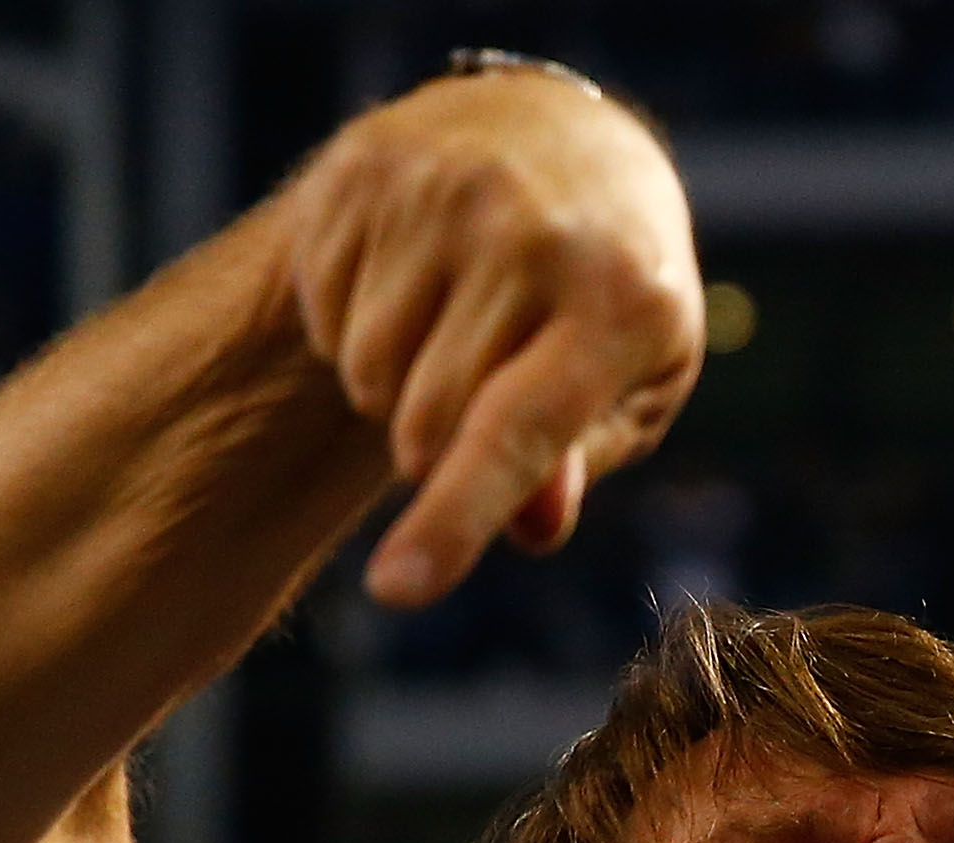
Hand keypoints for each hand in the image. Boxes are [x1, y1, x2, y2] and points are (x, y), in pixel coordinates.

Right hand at [284, 71, 706, 606]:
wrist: (565, 141)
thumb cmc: (611, 295)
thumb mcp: (629, 384)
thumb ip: (573, 463)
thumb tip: (529, 528)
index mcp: (623, 303)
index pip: (518, 435)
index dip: (454, 520)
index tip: (397, 590)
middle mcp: (535, 232)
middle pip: (427, 423)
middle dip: (438, 451)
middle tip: (480, 401)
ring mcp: (445, 188)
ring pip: (366, 371)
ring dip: (393, 391)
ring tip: (449, 336)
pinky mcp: (370, 166)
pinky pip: (324, 310)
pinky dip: (354, 327)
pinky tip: (411, 286)